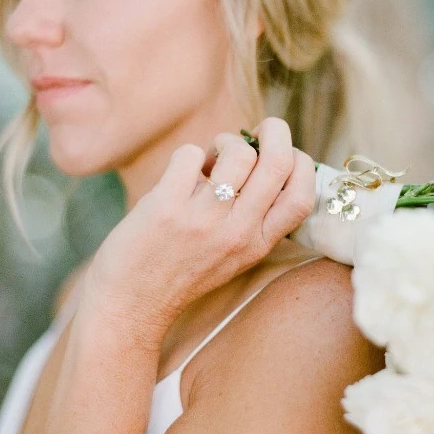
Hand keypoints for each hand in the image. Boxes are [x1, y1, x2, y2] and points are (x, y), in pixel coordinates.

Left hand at [83, 118, 316, 343]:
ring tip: (211, 157)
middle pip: (277, 163)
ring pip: (237, 152)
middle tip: (263, 128)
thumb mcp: (234, 255)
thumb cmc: (182, 273)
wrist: (131, 305)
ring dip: (225, 141)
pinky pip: (190, 155)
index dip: (302, 165)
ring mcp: (202, 220)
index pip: (302, 197)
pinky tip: (181, 174)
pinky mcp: (167, 207)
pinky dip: (189, 155)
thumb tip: (266, 160)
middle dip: (276, 131)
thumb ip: (254, 218)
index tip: (287, 155)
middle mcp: (236, 232)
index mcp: (257, 244)